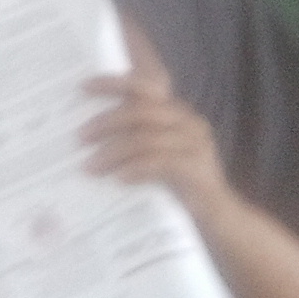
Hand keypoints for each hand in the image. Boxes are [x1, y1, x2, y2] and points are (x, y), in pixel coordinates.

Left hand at [80, 20, 233, 222]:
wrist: (218, 214)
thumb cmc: (178, 182)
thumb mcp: (155, 153)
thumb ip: (133, 138)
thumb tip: (87, 134)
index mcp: (176, 112)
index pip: (145, 85)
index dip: (115, 82)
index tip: (83, 86)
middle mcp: (188, 121)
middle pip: (141, 111)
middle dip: (106, 121)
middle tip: (80, 137)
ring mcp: (195, 144)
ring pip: (145, 138)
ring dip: (113, 152)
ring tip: (90, 166)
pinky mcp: (197, 168)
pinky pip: (159, 162)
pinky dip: (135, 168)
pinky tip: (119, 178)